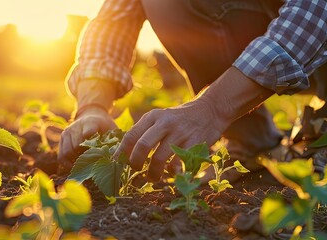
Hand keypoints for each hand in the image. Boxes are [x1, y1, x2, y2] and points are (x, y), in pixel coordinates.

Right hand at [59, 106, 116, 166]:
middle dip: (84, 158)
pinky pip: (61, 156)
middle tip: (93, 165)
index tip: (100, 156)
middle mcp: (76, 126)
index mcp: (90, 122)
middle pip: (75, 147)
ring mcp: (67, 132)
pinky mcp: (62, 138)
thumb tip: (116, 158)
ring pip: (66, 153)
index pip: (87, 136)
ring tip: (85, 166)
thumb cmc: (104, 125)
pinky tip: (76, 166)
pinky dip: (67, 164)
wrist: (92, 113)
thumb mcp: (112, 130)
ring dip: (75, 162)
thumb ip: (115, 141)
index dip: (92, 149)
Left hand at [113, 67, 274, 181]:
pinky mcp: (194, 143)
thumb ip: (144, 132)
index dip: (121, 153)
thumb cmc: (178, 119)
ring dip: (153, 173)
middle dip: (135, 163)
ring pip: (159, 158)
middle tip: (135, 171)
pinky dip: (172, 172)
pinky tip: (171, 173)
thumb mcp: (160, 118)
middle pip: (142, 146)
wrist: (209, 110)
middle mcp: (164, 123)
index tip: (117, 164)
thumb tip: (124, 154)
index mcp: (152, 117)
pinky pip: (178, 163)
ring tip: (152, 178)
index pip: (130, 135)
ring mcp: (180, 133)